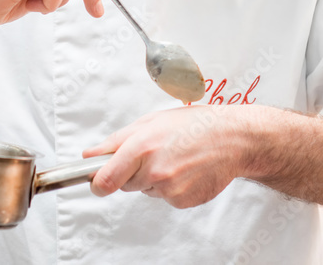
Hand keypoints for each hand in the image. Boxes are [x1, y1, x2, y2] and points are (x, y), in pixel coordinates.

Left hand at [82, 106, 250, 208]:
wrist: (232, 139)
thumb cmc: (193, 125)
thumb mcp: (151, 122)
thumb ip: (116, 140)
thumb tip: (90, 155)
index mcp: (142, 146)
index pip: (105, 179)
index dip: (97, 183)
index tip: (96, 182)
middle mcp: (155, 170)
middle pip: (125, 184)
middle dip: (132, 172)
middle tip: (153, 154)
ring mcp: (169, 188)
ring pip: (146, 190)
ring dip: (153, 179)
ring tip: (175, 158)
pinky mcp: (182, 201)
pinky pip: (165, 197)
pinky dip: (171, 187)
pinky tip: (185, 169)